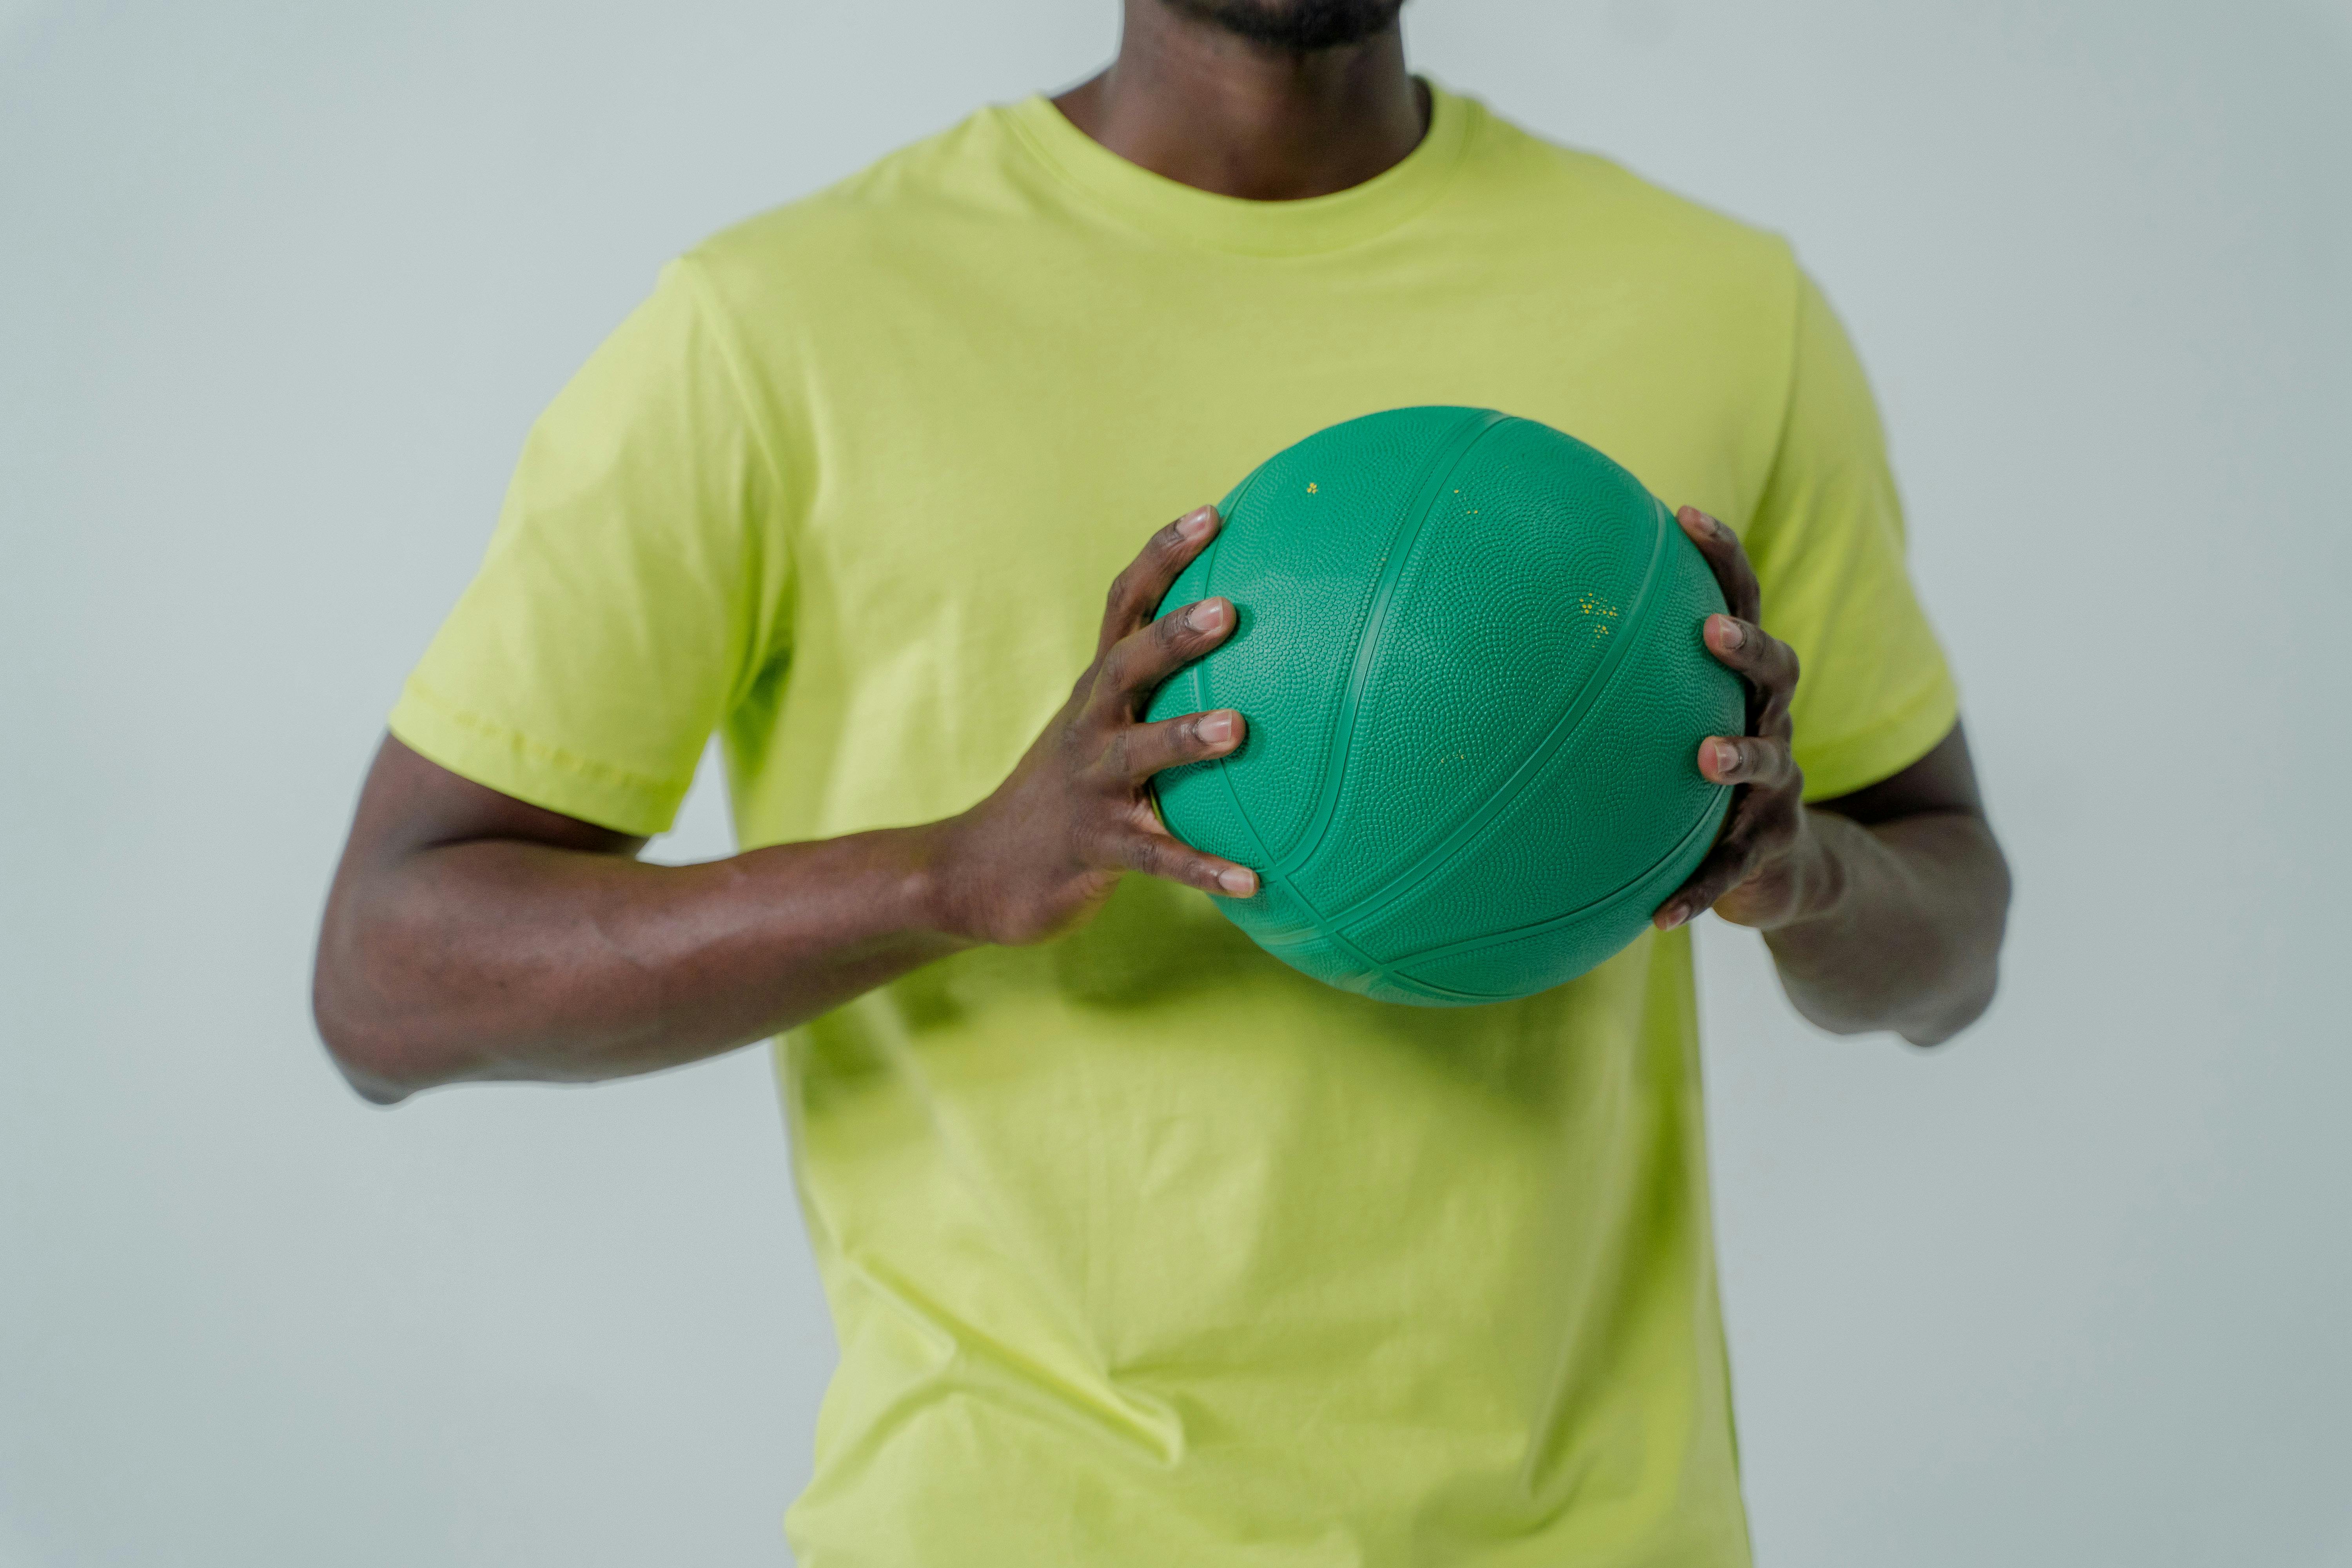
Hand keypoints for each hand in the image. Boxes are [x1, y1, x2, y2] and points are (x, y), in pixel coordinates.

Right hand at [929, 505, 1259, 946]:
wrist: (980, 871)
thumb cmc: (1064, 793)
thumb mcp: (1099, 727)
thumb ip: (1155, 691)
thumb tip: (1248, 643)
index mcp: (1095, 690)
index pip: (1123, 605)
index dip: (1164, 557)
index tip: (1214, 514)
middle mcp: (1089, 727)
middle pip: (1126, 666)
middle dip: (1173, 636)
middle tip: (1228, 609)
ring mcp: (1090, 787)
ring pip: (1138, 754)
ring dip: (1185, 737)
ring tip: (1239, 728)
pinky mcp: (1096, 849)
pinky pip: (1157, 858)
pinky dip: (1203, 868)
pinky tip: (1253, 880)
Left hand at [1654, 505, 1826, 932]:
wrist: (1786, 872)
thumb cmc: (1704, 780)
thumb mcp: (1674, 724)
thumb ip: (1617, 683)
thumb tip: (1504, 634)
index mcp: (1743, 684)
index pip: (1740, 602)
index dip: (1723, 555)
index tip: (1685, 512)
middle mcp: (1771, 723)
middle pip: (1777, 668)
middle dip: (1747, 644)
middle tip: (1710, 630)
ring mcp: (1780, 789)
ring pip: (1769, 763)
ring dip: (1742, 757)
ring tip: (1709, 757)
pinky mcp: (1772, 851)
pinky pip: (1732, 871)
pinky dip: (1700, 891)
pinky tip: (1661, 916)